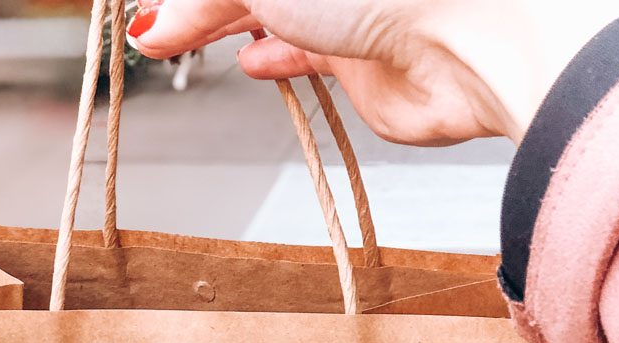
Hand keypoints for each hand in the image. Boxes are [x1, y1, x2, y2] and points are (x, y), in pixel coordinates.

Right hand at [128, 0, 618, 144]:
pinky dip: (271, 57)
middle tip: (150, 25)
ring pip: (270, 12)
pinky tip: (249, 61)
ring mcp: (349, 4)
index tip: (149, 7)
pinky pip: (303, 53)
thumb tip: (154, 19)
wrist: (469, 40)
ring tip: (181, 40)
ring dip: (224, 26)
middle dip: (197, 2)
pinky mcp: (363, 58)